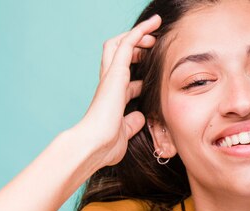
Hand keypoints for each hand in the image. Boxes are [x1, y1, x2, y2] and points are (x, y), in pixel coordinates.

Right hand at [73, 15, 160, 167]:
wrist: (94, 144)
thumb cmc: (105, 145)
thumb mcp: (125, 132)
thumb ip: (132, 123)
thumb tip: (139, 117)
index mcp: (113, 97)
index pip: (127, 78)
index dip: (140, 72)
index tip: (153, 71)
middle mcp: (110, 83)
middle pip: (119, 55)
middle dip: (137, 46)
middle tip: (154, 43)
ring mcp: (111, 76)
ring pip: (121, 44)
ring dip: (138, 34)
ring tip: (155, 29)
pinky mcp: (114, 72)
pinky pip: (127, 44)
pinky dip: (139, 32)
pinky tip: (152, 26)